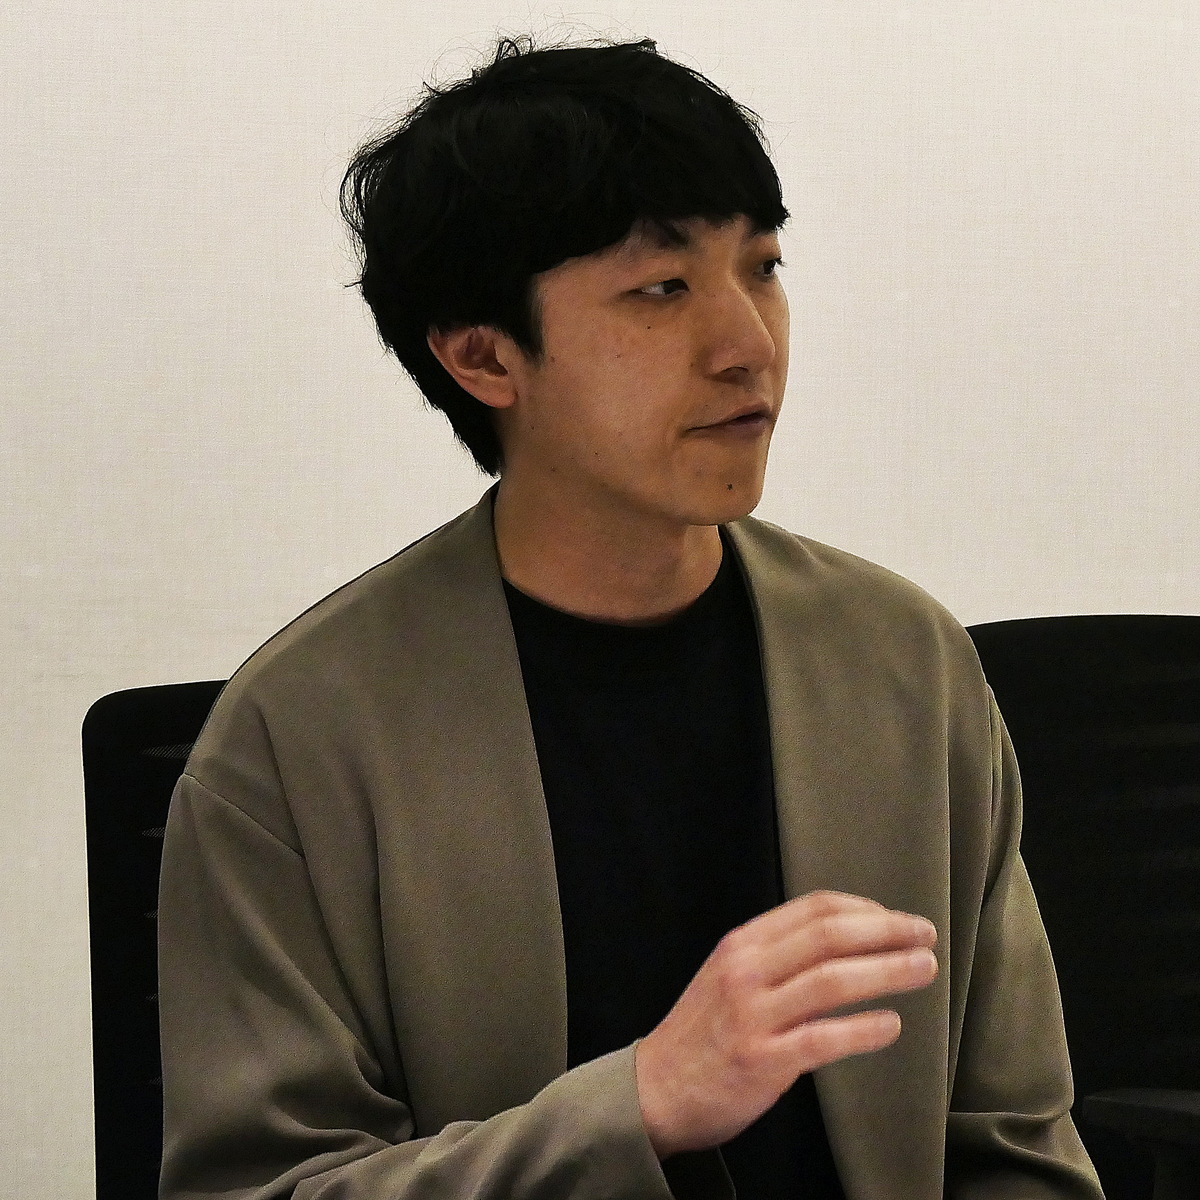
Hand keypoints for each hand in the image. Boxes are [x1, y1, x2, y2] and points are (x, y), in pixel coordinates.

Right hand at [634, 890, 937, 1158]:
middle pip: (828, 935)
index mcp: (742, 944)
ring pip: (832, 980)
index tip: (896, 919)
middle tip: (925, 936)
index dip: (864, 909)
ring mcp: (753, 1015)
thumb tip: (847, 945)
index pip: (813, 908)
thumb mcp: (730, 976)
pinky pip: (823, 1039)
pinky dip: (863, 1030)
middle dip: (886, 931)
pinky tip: (891, 1026)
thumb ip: (778, 958)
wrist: (655, 1088)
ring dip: (887, 971)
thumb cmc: (703, 1033)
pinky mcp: (762, 1060)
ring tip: (922, 970)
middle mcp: (746, 971)